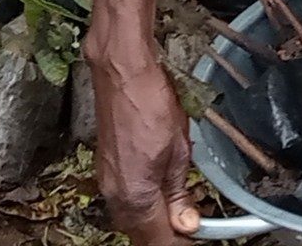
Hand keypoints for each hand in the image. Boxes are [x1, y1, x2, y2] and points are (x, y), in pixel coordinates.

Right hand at [95, 57, 200, 245]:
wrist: (122, 73)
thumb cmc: (149, 101)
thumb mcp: (178, 151)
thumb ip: (179, 193)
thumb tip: (187, 223)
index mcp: (135, 197)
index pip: (159, 241)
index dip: (181, 241)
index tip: (196, 236)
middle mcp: (115, 195)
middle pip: (142, 235)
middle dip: (166, 235)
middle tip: (192, 226)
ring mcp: (107, 183)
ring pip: (132, 221)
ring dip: (154, 223)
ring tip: (180, 213)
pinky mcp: (106, 169)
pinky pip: (124, 202)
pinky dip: (143, 207)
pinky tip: (159, 196)